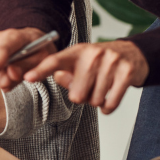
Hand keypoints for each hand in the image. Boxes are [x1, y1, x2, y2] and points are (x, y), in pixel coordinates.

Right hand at [0, 28, 54, 92]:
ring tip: (13, 74)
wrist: (31, 41)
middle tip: (13, 81)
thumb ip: (29, 67)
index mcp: (15, 36)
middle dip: (0, 76)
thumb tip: (12, 74)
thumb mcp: (42, 59)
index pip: (3, 48)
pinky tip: (5, 73)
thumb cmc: (38, 49)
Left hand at [23, 39, 147, 113]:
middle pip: (77, 95)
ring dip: (97, 100)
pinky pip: (111, 103)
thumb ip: (65, 74)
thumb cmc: (99, 63)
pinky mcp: (126, 72)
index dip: (40, 71)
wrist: (132, 54)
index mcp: (76, 52)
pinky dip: (108, 107)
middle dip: (83, 97)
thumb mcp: (79, 64)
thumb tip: (59, 78)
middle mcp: (93, 54)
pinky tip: (109, 99)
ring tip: (102, 88)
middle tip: (90, 87)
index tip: (27, 78)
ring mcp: (111, 62)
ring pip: (95, 100)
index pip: (54, 61)